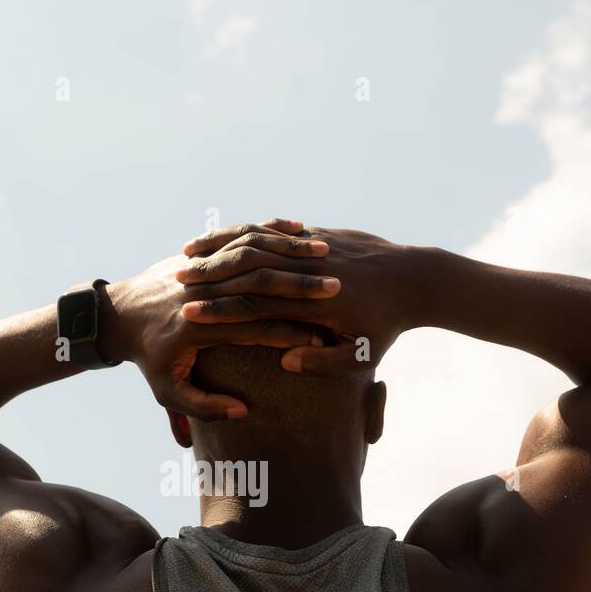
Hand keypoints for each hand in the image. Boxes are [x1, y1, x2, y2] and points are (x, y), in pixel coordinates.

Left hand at [99, 224, 338, 418]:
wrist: (120, 316)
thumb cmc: (149, 359)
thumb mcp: (168, 392)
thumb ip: (204, 406)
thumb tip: (240, 411)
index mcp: (197, 327)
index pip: (254, 328)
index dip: (289, 333)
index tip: (321, 338)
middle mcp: (201, 291)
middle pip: (259, 285)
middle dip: (300, 287)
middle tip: (337, 290)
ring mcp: (201, 267)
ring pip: (253, 252)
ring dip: (292, 252)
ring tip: (326, 255)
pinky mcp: (202, 252)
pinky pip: (240, 235)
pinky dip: (270, 231)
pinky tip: (301, 230)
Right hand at [177, 223, 412, 375]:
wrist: (417, 278)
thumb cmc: (388, 326)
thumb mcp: (364, 355)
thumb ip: (325, 362)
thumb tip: (285, 359)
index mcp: (315, 302)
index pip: (256, 306)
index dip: (219, 309)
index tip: (187, 314)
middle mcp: (309, 268)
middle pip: (247, 269)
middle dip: (208, 274)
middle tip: (173, 283)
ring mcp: (312, 245)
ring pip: (255, 241)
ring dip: (217, 247)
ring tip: (185, 254)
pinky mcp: (316, 232)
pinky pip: (271, 229)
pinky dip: (241, 233)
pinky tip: (218, 239)